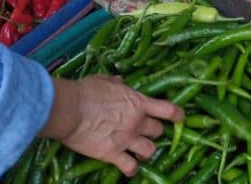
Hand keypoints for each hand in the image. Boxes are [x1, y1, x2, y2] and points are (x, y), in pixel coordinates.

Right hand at [40, 75, 183, 176]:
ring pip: (150, 151)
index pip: (167, 110)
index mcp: (138, 103)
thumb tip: (120, 81)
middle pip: (158, 131)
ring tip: (140, 151)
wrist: (70, 109)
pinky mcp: (112, 154)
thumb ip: (116, 83)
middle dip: (154, 132)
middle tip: (146, 132)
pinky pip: (130, 167)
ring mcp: (127, 139)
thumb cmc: (87, 90)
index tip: (180, 118)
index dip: (177, 115)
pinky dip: (131, 170)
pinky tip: (130, 170)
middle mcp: (137, 122)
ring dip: (147, 151)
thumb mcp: (105, 81)